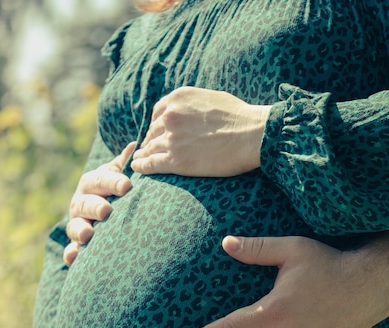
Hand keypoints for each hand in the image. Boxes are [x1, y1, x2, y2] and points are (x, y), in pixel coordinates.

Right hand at [64, 142, 134, 265]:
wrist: (105, 213)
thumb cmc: (116, 191)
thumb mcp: (118, 176)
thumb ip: (124, 165)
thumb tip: (134, 146)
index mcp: (92, 183)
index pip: (100, 179)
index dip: (112, 182)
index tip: (127, 186)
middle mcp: (80, 202)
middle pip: (85, 203)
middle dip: (95, 206)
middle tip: (106, 211)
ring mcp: (77, 224)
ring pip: (74, 226)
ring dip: (80, 230)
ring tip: (88, 235)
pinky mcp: (76, 245)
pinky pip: (71, 250)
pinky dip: (71, 254)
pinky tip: (73, 257)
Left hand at [131, 87, 270, 176]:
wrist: (251, 135)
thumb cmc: (239, 117)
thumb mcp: (211, 98)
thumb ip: (193, 105)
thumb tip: (190, 113)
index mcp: (178, 98)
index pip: (158, 112)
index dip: (156, 124)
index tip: (157, 132)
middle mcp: (170, 116)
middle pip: (153, 131)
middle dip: (151, 140)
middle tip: (149, 149)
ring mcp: (171, 139)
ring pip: (149, 148)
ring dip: (145, 154)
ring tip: (140, 159)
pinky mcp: (175, 161)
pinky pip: (150, 164)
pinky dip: (141, 166)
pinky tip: (136, 168)